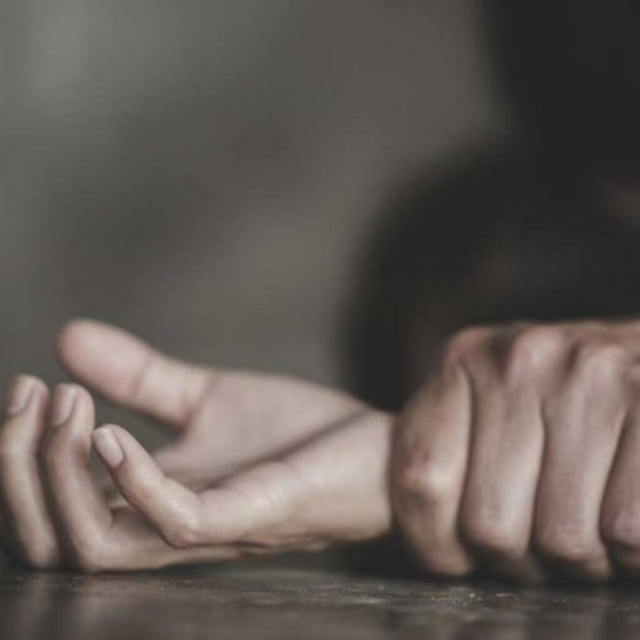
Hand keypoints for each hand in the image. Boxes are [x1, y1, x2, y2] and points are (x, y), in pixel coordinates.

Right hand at [0, 320, 392, 570]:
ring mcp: (210, 527)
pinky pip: (179, 522)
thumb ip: (141, 378)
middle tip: (25, 394)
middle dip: (18, 470)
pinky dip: (138, 484)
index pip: (53, 512)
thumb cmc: (297, 436)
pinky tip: (114, 434)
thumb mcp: (207, 397)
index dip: (17, 461)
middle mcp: (167, 527)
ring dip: (62, 474)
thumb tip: (67, 337)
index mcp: (153, 501)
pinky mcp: (254, 514)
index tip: (24, 386)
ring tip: (65, 402)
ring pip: (98, 544)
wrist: (378, 451)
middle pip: (52, 542)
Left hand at [392, 320, 639, 582]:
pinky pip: (625, 532)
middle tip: (541, 545)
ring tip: (589, 525)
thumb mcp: (493, 402)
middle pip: (490, 525)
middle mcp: (521, 359)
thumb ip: (447, 448)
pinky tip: (624, 512)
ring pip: (562, 539)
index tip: (461, 557)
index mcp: (466, 359)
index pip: (421, 480)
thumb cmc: (569, 399)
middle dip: (519, 561)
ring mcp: (591, 376)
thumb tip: (409, 530)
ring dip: (579, 559)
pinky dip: (628, 552)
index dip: (438, 544)